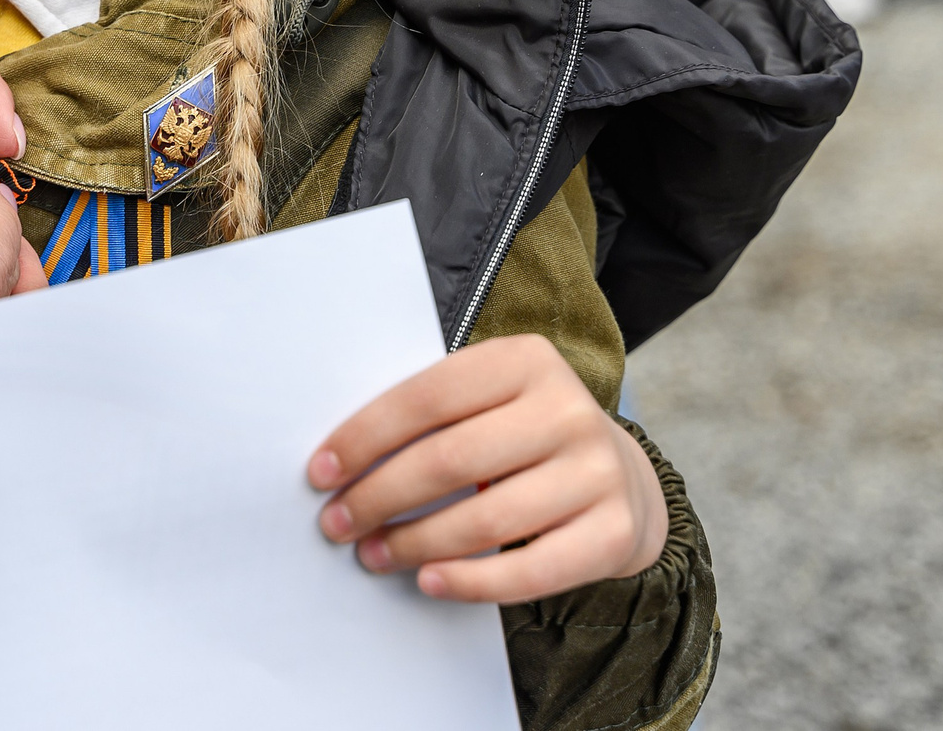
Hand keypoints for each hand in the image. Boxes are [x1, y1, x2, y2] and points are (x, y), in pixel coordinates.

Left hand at [308, 335, 667, 602]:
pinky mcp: (613, 533)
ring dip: (415, 543)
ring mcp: (597, 471)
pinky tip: (429, 581)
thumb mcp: (488, 400)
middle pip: (450, 459)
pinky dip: (470, 582)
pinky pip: (529, 569)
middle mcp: (567, 409)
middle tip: (337, 523)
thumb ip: (430, 416)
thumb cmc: (523, 436)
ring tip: (374, 554)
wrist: (622, 478)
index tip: (320, 473)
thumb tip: (340, 462)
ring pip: (485, 518)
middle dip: (379, 497)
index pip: (428, 396)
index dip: (365, 437)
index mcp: (525, 360)